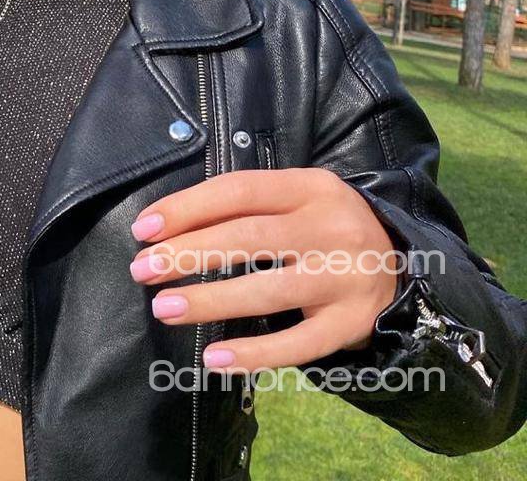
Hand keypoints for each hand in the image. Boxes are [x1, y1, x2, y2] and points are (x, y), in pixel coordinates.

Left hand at [128, 168, 399, 371]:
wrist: (401, 263)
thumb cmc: (320, 226)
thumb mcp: (293, 199)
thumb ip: (243, 206)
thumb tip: (167, 228)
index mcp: (311, 187)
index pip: (239, 191)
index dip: (187, 208)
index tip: (144, 230)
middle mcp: (332, 227)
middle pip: (249, 238)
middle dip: (188, 253)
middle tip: (143, 269)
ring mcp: (346, 278)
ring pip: (269, 291)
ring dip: (210, 301)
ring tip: (164, 308)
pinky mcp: (353, 324)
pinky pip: (299, 345)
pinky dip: (255, 354)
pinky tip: (214, 357)